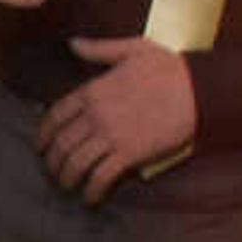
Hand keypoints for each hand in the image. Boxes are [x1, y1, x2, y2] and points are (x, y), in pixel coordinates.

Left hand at [37, 37, 196, 200]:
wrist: (200, 89)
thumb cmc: (169, 67)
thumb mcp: (132, 49)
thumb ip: (99, 49)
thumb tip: (73, 43)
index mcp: (93, 90)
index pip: (56, 116)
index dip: (44, 135)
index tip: (41, 146)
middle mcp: (96, 115)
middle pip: (62, 143)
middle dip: (52, 162)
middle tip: (52, 171)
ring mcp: (112, 135)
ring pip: (76, 163)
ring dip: (67, 178)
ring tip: (67, 186)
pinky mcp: (130, 154)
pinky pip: (101, 177)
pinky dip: (92, 191)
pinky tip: (90, 198)